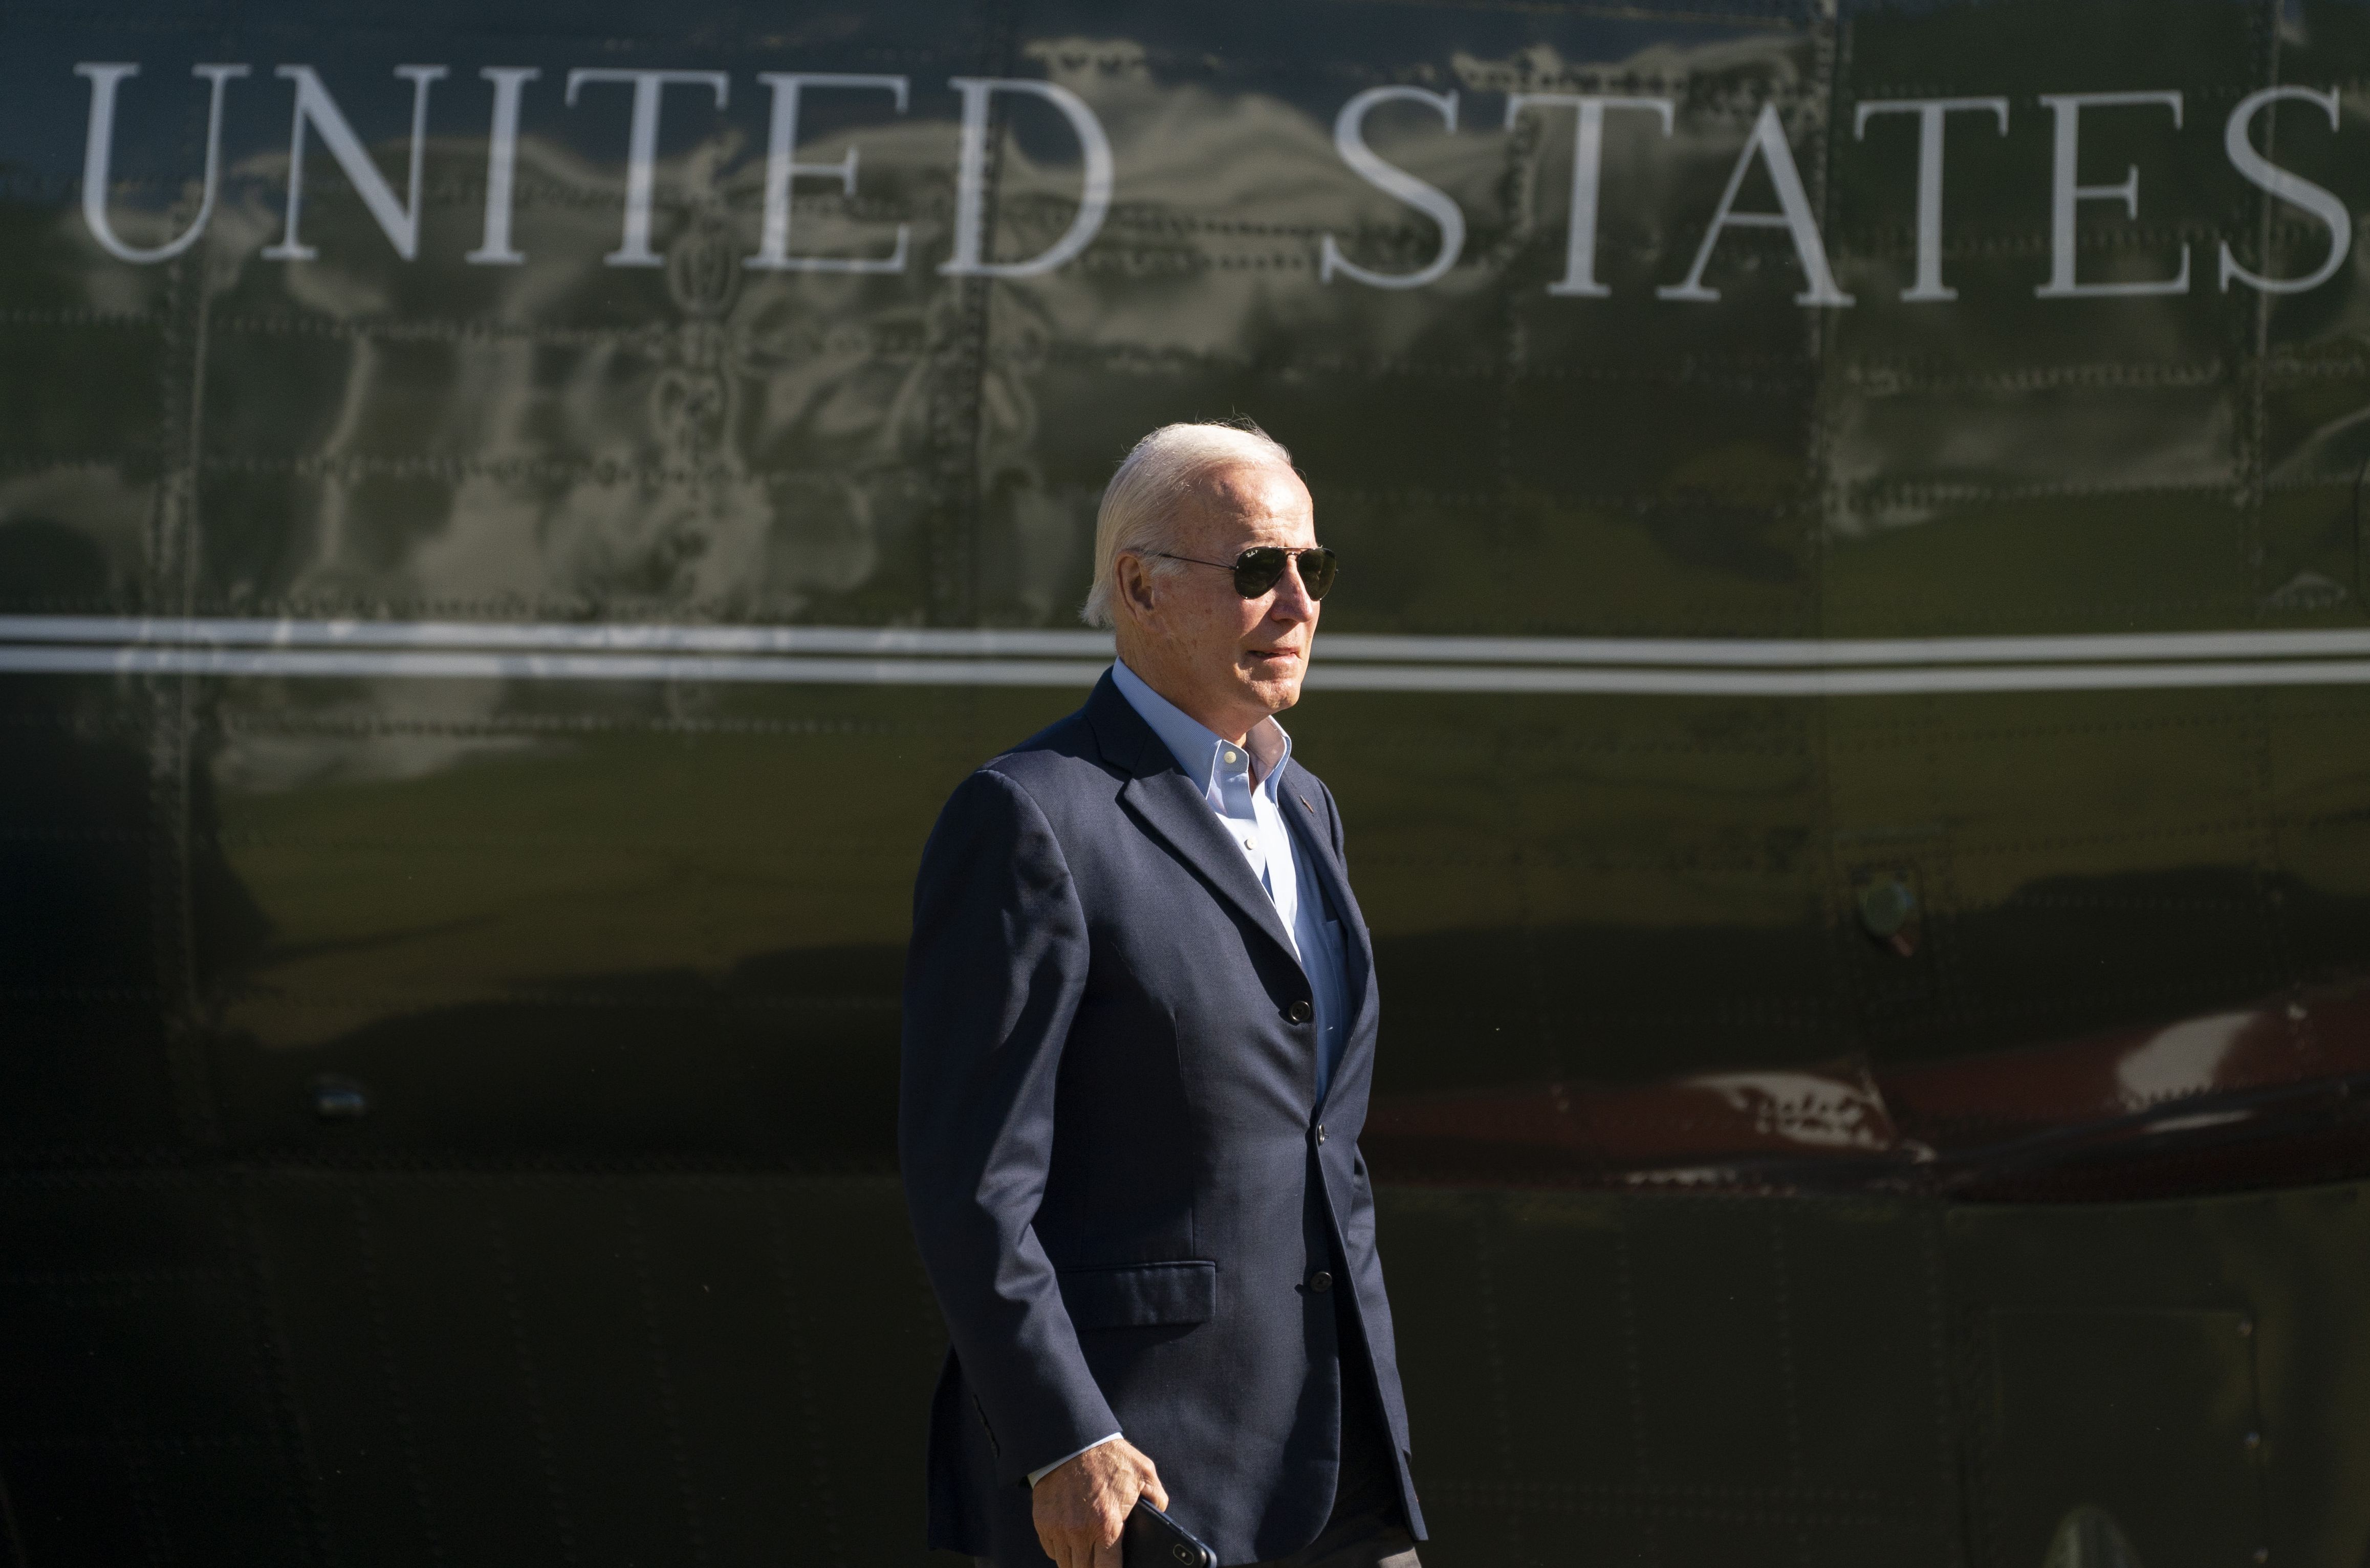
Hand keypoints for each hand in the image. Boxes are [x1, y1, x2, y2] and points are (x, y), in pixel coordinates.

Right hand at [1031, 1437, 1167, 1567]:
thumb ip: (1157, 1500)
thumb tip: (1162, 1520)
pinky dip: (1062, 1549)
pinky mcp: (1043, 1522)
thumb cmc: (1110, 1457)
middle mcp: (1079, 1532)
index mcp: (1107, 1525)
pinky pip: (1052, 1550)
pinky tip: (1074, 1538)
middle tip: (1103, 1559)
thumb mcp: (1144, 1473)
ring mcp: (1058, 1529)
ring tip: (1089, 1550)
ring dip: (1078, 1562)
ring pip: (1066, 1565)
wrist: (1073, 1439)